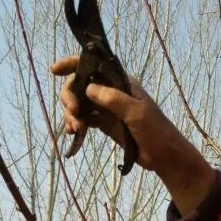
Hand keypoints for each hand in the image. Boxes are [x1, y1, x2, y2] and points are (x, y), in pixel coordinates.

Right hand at [50, 55, 214, 209]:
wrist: (165, 156)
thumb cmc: (156, 131)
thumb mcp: (136, 113)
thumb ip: (113, 99)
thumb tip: (88, 88)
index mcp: (120, 82)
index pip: (93, 65)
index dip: (72, 64)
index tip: (54, 71)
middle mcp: (111, 91)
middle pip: (80, 86)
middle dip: (70, 98)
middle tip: (73, 114)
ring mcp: (107, 108)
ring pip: (79, 103)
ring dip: (71, 114)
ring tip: (76, 130)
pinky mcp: (105, 124)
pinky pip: (84, 119)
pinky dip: (76, 124)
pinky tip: (74, 134)